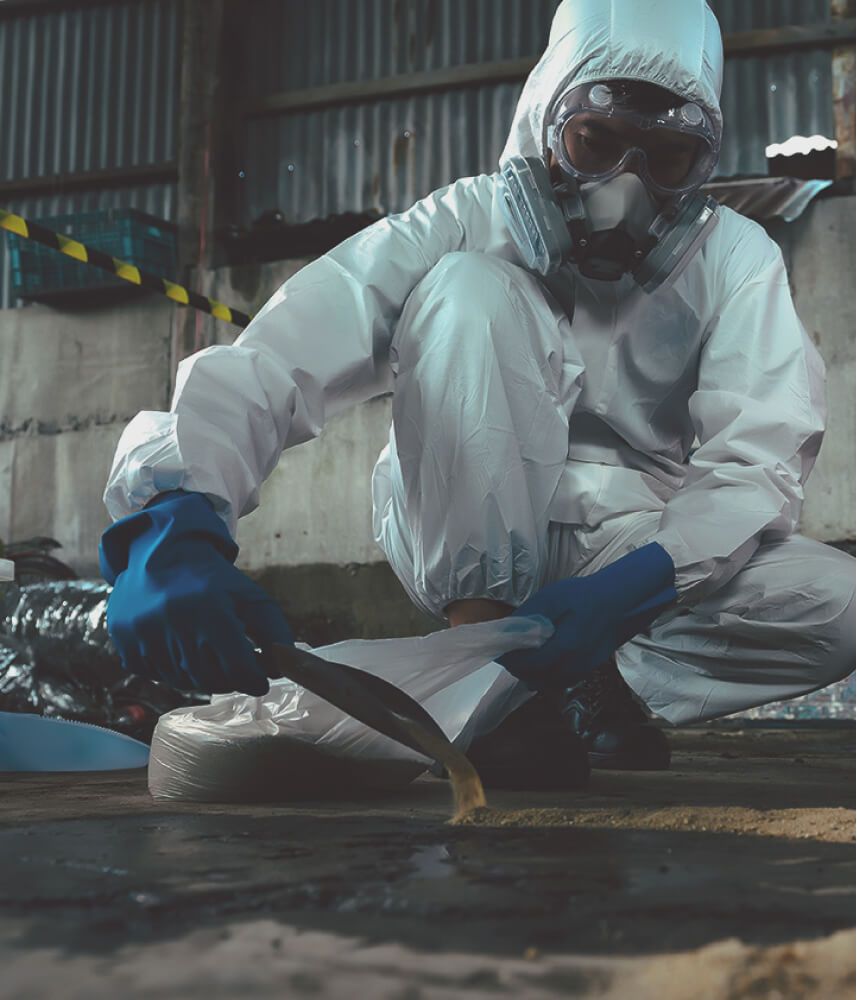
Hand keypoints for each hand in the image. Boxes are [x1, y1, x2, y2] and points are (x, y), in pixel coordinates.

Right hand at [100, 491, 292, 695]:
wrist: (159, 552)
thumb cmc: (211, 578)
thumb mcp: (249, 595)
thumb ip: (274, 629)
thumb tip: (282, 666)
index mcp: (210, 609)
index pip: (237, 666)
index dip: (253, 679)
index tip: (261, 681)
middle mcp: (174, 621)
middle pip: (210, 678)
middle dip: (230, 680)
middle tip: (238, 671)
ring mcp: (144, 632)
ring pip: (182, 680)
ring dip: (202, 676)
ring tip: (210, 658)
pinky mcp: (124, 639)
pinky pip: (155, 674)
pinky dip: (172, 670)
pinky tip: (181, 650)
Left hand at [497, 542, 676, 688]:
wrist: (621, 601)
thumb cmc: (587, 595)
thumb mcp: (553, 598)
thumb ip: (530, 616)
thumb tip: (508, 630)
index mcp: (565, 646)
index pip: (527, 664)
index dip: (509, 660)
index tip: (498, 652)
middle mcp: (574, 665)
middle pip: (535, 677)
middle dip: (518, 668)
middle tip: (508, 653)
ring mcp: (582, 670)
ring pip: (547, 683)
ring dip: (531, 674)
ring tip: (523, 657)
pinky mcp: (587, 670)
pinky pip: (560, 681)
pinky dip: (546, 676)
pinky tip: (542, 661)